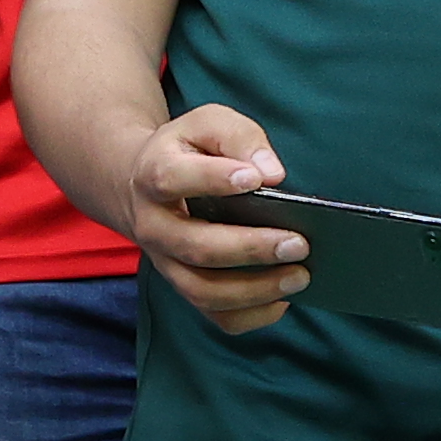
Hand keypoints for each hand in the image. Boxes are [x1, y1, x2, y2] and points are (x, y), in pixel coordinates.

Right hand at [133, 103, 307, 335]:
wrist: (141, 183)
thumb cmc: (188, 151)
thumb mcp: (207, 124)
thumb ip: (239, 137)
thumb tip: (272, 174)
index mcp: (153, 174)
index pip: (173, 178)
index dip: (213, 179)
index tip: (255, 180)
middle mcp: (153, 225)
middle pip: (196, 246)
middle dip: (250, 248)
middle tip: (298, 243)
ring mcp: (166, 262)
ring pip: (203, 290)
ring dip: (255, 289)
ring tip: (300, 276)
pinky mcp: (183, 285)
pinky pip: (215, 315)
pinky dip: (251, 314)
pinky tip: (283, 298)